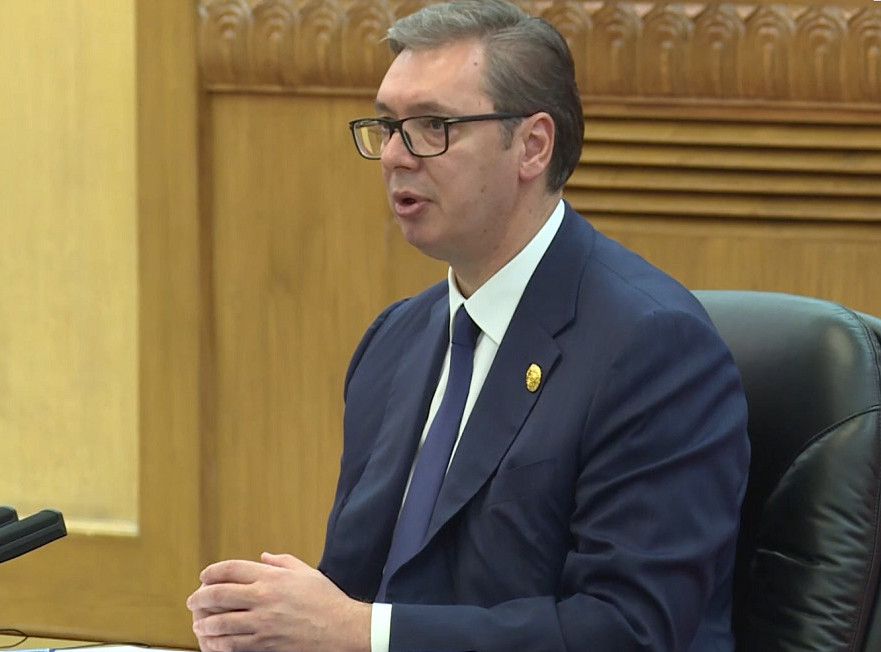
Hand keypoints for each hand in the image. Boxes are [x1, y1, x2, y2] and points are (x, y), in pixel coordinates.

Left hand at [186, 552, 370, 651]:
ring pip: (221, 622)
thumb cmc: (326, 599)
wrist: (341, 628)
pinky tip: (212, 642)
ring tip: (198, 623)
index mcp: (272, 577)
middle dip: (200, 597)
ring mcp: (262, 622)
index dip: (212, 572)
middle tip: (193, 600)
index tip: (204, 576)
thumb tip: (263, 556)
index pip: (231, 569)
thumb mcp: (306, 571)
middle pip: (219, 594)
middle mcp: (263, 597)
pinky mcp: (265, 643)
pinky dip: (218, 643)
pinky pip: (232, 644)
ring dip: (204, 623)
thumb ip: (281, 561)